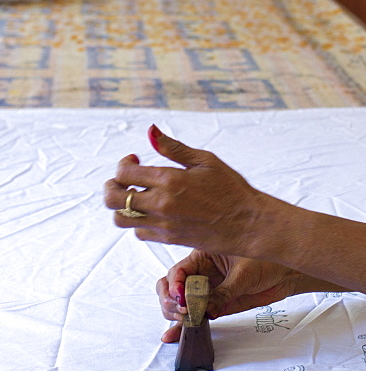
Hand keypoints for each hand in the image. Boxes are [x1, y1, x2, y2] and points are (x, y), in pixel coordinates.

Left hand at [104, 125, 286, 256]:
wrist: (248, 223)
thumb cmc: (232, 189)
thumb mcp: (206, 161)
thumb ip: (174, 148)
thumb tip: (151, 130)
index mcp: (170, 180)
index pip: (124, 173)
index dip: (124, 164)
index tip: (135, 160)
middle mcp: (161, 204)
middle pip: (113, 199)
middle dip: (112, 186)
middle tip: (123, 180)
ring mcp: (163, 224)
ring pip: (121, 219)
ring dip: (122, 206)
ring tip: (138, 197)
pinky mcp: (169, 239)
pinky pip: (139, 232)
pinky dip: (138, 222)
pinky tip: (153, 211)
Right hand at [157, 250, 305, 342]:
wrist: (288, 273)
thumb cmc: (269, 260)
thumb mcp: (244, 274)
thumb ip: (224, 293)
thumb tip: (205, 311)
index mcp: (204, 254)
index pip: (178, 271)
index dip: (174, 285)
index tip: (181, 298)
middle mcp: (201, 272)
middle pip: (170, 288)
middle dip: (171, 301)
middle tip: (184, 311)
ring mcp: (207, 289)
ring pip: (178, 303)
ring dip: (175, 314)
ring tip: (187, 321)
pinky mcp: (215, 304)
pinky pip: (195, 314)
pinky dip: (183, 325)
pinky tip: (173, 335)